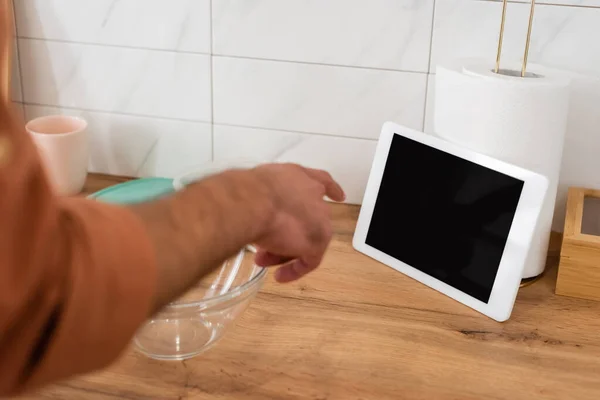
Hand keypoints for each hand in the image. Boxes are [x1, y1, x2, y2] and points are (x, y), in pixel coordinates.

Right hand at [251, 163, 344, 282]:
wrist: (252, 203)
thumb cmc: (248, 191)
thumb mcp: (258, 186)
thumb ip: (266, 195)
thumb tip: (258, 209)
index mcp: (301, 178)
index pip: (321, 181)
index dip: (330, 189)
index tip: (339, 197)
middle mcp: (314, 197)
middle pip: (308, 218)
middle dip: (287, 233)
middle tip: (264, 245)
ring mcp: (319, 220)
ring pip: (305, 239)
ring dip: (282, 251)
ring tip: (261, 260)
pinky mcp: (317, 242)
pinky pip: (309, 260)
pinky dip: (295, 269)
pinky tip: (279, 276)